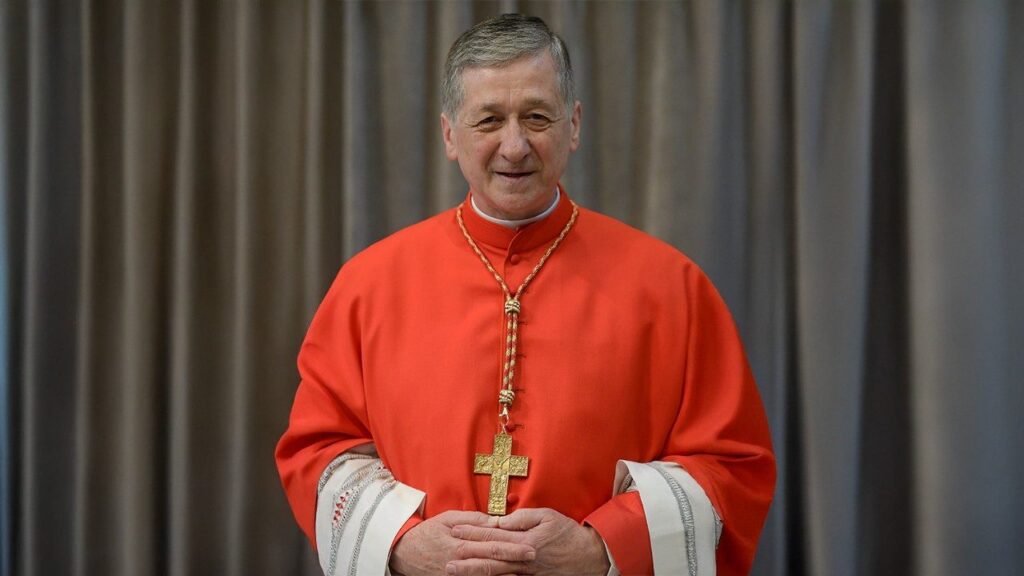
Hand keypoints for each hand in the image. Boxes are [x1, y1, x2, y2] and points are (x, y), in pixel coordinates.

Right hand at [389, 510, 535, 575]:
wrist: (403, 552)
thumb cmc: (428, 532)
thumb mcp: (448, 519)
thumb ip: (473, 520)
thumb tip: (496, 521)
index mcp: (461, 544)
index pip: (492, 544)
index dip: (513, 546)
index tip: (531, 545)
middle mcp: (461, 562)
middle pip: (493, 562)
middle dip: (514, 560)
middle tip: (534, 557)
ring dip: (506, 575)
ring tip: (525, 573)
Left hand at [450, 508, 609, 575]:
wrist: (591, 557)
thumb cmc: (568, 533)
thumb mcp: (547, 516)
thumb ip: (522, 518)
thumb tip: (501, 521)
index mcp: (525, 540)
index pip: (493, 535)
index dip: (473, 532)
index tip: (455, 529)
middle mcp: (523, 560)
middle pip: (490, 559)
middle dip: (466, 558)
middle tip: (446, 558)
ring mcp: (527, 575)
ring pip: (496, 574)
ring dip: (474, 572)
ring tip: (455, 572)